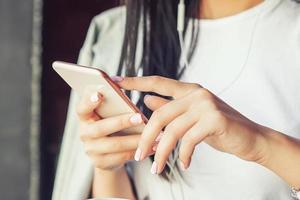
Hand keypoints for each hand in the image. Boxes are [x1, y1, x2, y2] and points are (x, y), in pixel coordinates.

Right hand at [77, 89, 147, 170]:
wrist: (107, 152)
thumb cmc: (111, 123)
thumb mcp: (109, 111)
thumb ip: (111, 100)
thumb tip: (120, 82)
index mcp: (84, 116)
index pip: (82, 108)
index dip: (89, 101)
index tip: (100, 94)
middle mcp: (84, 133)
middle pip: (101, 128)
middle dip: (122, 122)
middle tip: (140, 117)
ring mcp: (91, 150)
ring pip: (115, 145)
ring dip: (136, 140)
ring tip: (155, 135)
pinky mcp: (101, 163)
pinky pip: (122, 157)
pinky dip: (138, 151)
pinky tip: (153, 147)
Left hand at [115, 76, 268, 173]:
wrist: (251, 138)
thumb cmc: (218, 128)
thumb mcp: (191, 117)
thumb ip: (170, 108)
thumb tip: (147, 100)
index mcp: (189, 90)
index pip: (157, 82)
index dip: (135, 81)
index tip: (115, 81)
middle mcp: (196, 93)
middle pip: (160, 114)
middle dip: (146, 138)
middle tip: (138, 156)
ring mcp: (206, 104)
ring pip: (172, 130)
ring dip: (162, 152)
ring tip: (157, 168)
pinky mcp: (215, 119)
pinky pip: (189, 140)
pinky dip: (184, 155)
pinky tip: (185, 164)